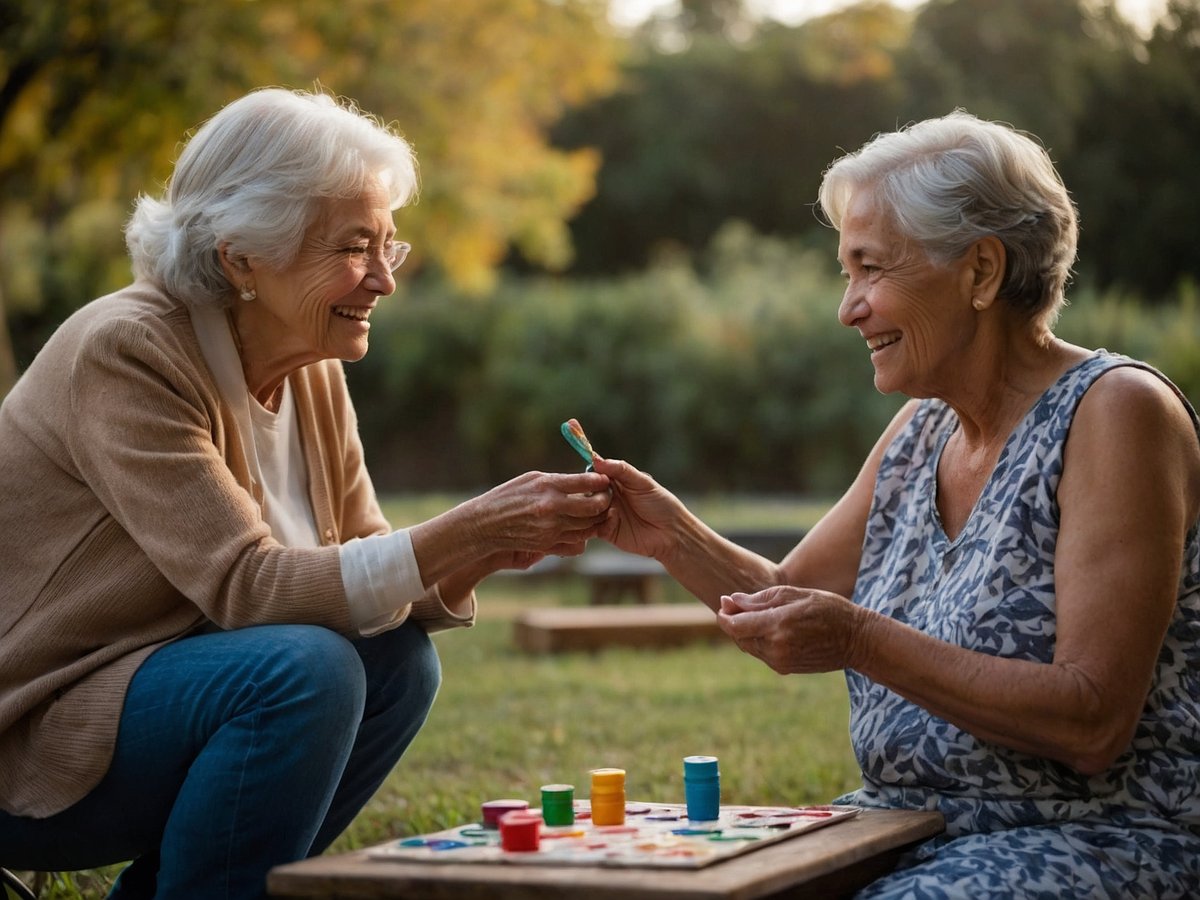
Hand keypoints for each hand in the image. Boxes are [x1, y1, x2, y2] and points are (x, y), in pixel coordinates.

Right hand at [470, 470, 612, 553]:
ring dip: (598, 519)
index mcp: (547, 486)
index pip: (585, 482)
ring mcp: (551, 528)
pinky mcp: (548, 544)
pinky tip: (585, 525)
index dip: (600, 481)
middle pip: (593, 507)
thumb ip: (558, 480)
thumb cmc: (508, 496)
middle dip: (605, 500)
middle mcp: (552, 507)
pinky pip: (576, 541)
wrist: (486, 524)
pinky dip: (585, 533)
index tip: (605, 479)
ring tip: (599, 511)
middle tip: (608, 496)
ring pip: (588, 526)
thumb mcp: (531, 479)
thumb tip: (583, 479)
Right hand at [588, 457, 687, 559]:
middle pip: (587, 493)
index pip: (593, 476)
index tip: (595, 478)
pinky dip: (599, 524)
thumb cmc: (662, 504)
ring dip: (594, 510)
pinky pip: (591, 528)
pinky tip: (615, 521)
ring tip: (613, 509)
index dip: (591, 476)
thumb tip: (596, 458)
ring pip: (586, 511)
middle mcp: (608, 497)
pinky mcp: (606, 532)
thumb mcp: (643, 482)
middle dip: (593, 494)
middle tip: (608, 496)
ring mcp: (605, 515)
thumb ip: (621, 469)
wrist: (672, 533)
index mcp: (616, 482)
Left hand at [716, 585, 863, 673]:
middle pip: (739, 637)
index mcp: (777, 626)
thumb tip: (731, 601)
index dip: (724, 615)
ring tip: (755, 615)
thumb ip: (760, 599)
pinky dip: (758, 641)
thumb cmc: (828, 609)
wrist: (855, 640)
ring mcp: (780, 661)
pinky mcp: (785, 669)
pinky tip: (769, 629)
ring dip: (745, 632)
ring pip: (749, 647)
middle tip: (736, 606)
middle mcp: (776, 647)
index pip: (735, 625)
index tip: (723, 604)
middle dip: (733, 622)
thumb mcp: (795, 595)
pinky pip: (762, 654)